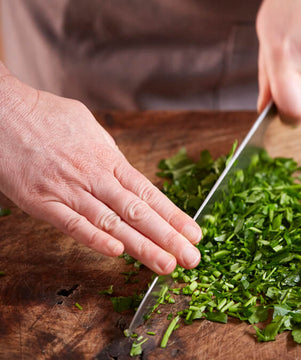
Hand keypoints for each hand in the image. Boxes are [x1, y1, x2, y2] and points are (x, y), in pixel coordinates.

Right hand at [0, 68, 201, 273]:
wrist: (3, 110)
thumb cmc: (48, 117)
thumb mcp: (90, 128)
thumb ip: (109, 153)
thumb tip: (124, 169)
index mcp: (109, 160)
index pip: (149, 193)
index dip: (174, 216)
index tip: (194, 233)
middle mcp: (95, 177)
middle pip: (138, 212)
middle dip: (168, 238)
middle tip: (191, 258)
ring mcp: (69, 190)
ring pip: (112, 222)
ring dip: (141, 246)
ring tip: (166, 265)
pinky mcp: (42, 201)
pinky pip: (72, 224)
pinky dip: (95, 238)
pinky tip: (117, 253)